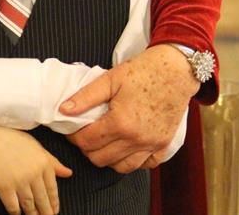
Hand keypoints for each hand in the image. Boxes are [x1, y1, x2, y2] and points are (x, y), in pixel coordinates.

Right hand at [0, 125, 71, 214]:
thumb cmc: (11, 139)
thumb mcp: (35, 146)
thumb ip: (52, 162)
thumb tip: (68, 173)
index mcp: (43, 162)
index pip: (52, 189)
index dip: (54, 203)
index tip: (54, 210)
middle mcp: (33, 173)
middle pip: (43, 200)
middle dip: (46, 212)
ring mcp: (18, 181)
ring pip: (29, 206)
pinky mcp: (4, 188)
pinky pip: (13, 207)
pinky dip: (16, 212)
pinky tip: (17, 213)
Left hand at [59, 45, 198, 172]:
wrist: (175, 70)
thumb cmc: (143, 71)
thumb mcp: (110, 78)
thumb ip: (85, 96)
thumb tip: (63, 110)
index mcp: (120, 123)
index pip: (87, 142)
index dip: (73, 137)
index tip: (70, 130)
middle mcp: (136, 139)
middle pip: (100, 159)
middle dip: (87, 149)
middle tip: (85, 134)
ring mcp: (151, 145)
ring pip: (120, 167)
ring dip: (107, 158)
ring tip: (102, 142)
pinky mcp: (163, 146)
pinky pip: (143, 166)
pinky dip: (131, 161)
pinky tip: (124, 147)